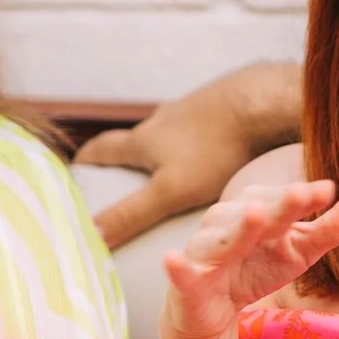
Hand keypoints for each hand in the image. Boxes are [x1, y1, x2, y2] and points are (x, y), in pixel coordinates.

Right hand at [77, 62, 304, 249]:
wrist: (262, 103)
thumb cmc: (214, 149)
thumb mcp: (169, 190)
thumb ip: (131, 213)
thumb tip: (89, 235)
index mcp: (143, 138)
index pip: (101, 149)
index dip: (86, 162)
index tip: (76, 172)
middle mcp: (163, 119)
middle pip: (134, 139)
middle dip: (124, 157)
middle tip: (120, 176)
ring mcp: (193, 109)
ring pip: (170, 133)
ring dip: (163, 149)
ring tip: (168, 171)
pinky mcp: (223, 107)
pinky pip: (202, 128)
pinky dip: (197, 143)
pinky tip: (213, 155)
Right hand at [162, 180, 338, 338]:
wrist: (211, 311)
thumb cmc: (258, 267)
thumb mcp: (304, 250)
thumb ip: (337, 225)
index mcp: (260, 210)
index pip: (284, 199)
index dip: (303, 197)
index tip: (327, 191)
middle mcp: (230, 222)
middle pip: (256, 213)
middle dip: (277, 205)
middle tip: (301, 196)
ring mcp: (207, 249)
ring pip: (223, 237)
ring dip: (237, 228)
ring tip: (254, 216)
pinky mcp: (187, 280)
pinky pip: (181, 271)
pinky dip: (177, 266)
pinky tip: (172, 259)